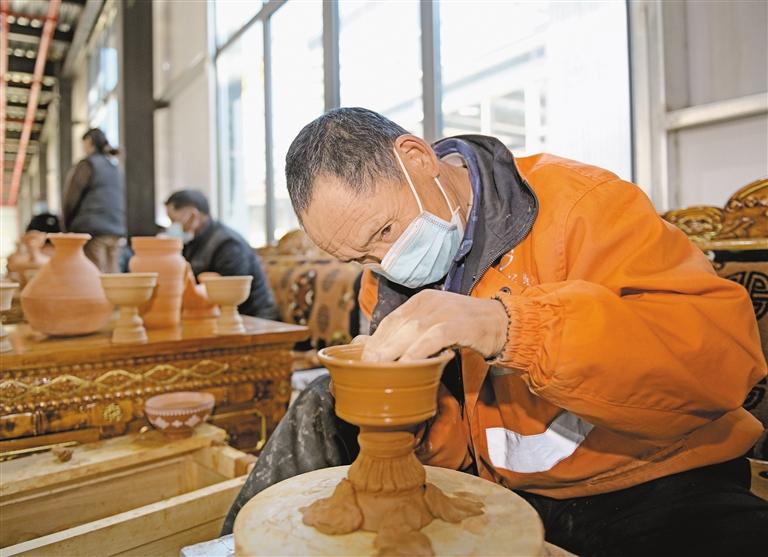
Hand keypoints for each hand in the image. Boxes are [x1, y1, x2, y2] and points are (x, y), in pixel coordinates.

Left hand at [362, 290, 508, 361]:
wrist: (502, 322)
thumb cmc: (465, 327)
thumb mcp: (435, 325)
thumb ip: (411, 334)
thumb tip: (374, 347)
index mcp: (421, 300)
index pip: (391, 320)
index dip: (376, 339)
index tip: (364, 358)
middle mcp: (430, 302)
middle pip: (398, 326)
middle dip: (380, 346)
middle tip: (367, 365)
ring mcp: (445, 311)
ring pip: (412, 331)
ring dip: (394, 349)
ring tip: (380, 367)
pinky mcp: (460, 324)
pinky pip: (434, 338)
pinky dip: (419, 351)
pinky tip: (408, 364)